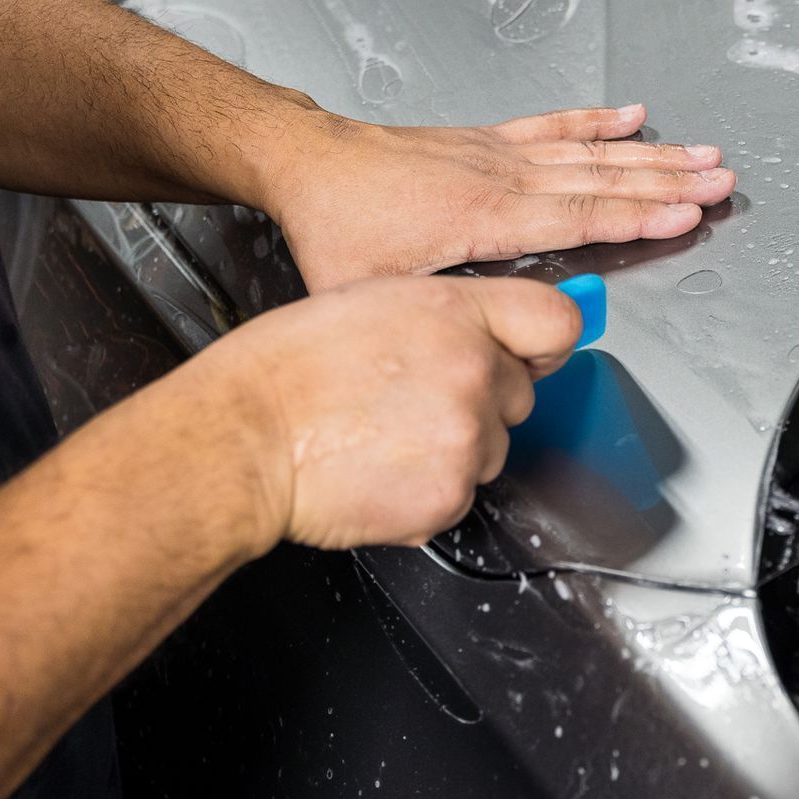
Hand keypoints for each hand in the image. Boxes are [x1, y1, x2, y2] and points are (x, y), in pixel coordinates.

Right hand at [197, 276, 580, 549]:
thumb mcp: (374, 302)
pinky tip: (380, 470)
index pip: (555, 322)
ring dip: (454, 451)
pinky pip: (462, 496)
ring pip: (492, 451)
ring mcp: (466, 439)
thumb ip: (449, 318)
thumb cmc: (288, 370)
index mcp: (455, 313)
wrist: (243, 437)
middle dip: (480, 403)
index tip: (529, 356)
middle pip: (520, 395)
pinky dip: (428, 492)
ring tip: (384, 437)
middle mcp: (473, 371)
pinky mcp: (449, 496)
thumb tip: (495, 339)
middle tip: (410, 403)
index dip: (541, 344)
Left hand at [247, 104, 735, 289]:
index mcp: (482, 219)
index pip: (578, 217)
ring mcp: (496, 153)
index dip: (637, 216)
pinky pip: (553, 126)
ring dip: (651, 154)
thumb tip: (489, 346)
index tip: (686, 213)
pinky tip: (633, 116)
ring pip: (589, 152)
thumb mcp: (379, 292)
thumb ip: (440, 317)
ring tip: (702, 153)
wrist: (304, 164)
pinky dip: (596, 120)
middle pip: (601, 179)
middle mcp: (500, 178)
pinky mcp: (485, 140)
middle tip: (722, 180)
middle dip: (668, 181)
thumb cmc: (336, 229)